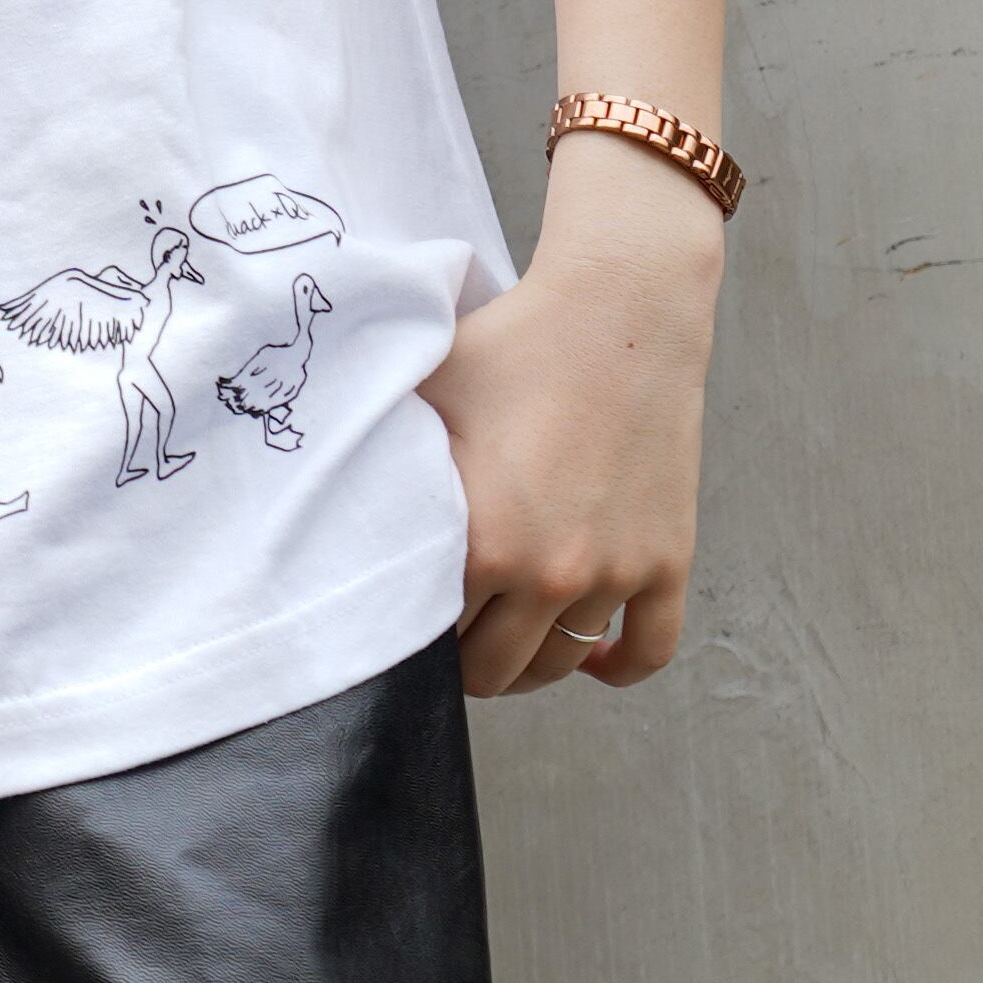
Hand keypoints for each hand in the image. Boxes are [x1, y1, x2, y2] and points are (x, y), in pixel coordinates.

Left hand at [423, 140, 723, 695]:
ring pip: (561, 666)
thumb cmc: (512, 342)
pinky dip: (616, 665)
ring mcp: (614, 572)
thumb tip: (315, 496)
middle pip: (494, 671)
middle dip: (463, 660)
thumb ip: (379, 455)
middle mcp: (549, 571)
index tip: (402, 616)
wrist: (620, 311)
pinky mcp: (667, 561)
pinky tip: (591, 652)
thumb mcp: (425, 392)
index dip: (411, 630)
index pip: (431, 635)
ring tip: (504, 636)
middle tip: (449, 632)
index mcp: (482, 539)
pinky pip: (648, 651)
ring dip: (529, 664)